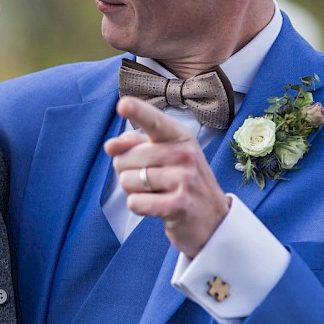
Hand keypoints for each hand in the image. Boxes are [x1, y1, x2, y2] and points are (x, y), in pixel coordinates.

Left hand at [104, 96, 231, 257]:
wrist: (212, 219)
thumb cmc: (181, 181)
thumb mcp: (164, 155)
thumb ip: (135, 144)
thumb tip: (111, 146)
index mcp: (179, 136)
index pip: (154, 121)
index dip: (137, 111)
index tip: (122, 104)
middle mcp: (184, 153)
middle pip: (125, 158)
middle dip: (127, 171)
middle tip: (151, 179)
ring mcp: (184, 179)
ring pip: (127, 181)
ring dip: (133, 191)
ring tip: (157, 193)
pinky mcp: (179, 205)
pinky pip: (135, 202)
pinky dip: (138, 206)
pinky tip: (156, 206)